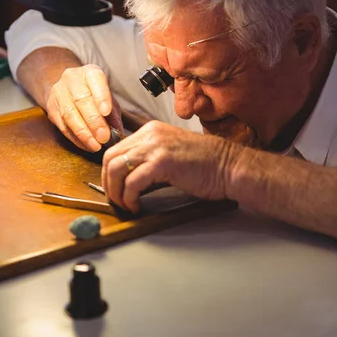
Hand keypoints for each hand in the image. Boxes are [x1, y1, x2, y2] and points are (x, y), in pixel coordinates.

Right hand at [46, 64, 122, 151]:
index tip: (107, 112)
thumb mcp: (108, 99)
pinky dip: (75, 138)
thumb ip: (113, 114)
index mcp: (90, 72)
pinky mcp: (50, 108)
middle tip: (104, 137)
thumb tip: (117, 132)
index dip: (101, 96)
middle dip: (94, 121)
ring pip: (69, 114)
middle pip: (81, 100)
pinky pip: (62, 125)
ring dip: (83, 133)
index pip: (95, 80)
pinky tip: (86, 145)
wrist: (68, 88)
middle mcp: (72, 79)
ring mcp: (58, 92)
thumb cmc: (94, 95)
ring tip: (96, 146)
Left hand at [101, 121, 237, 212]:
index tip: (114, 189)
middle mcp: (150, 134)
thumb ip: (148, 161)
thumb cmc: (205, 165)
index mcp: (151, 130)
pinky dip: (129, 197)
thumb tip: (127, 180)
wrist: (228, 166)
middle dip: (108, 183)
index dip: (109, 172)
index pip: (116, 148)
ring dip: (116, 191)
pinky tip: (137, 205)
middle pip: (110, 157)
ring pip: (116, 169)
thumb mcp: (170, 154)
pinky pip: (132, 182)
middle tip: (116, 200)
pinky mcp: (162, 162)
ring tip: (126, 204)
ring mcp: (156, 146)